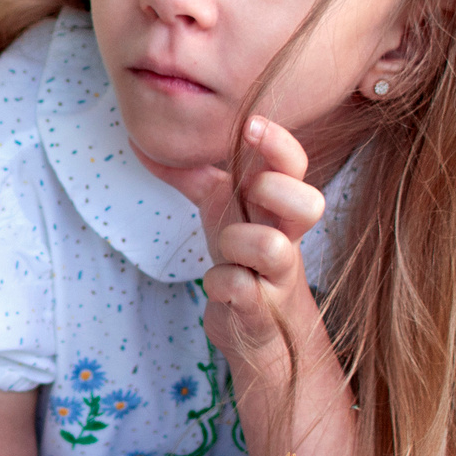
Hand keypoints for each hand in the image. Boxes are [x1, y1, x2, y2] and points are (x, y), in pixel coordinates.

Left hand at [200, 115, 326, 377]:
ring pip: (275, 248)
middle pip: (310, 203)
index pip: (294, 166)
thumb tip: (145, 138)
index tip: (248, 125)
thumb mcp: (218, 209)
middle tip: (248, 190)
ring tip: (226, 248)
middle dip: (276, 189)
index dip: (278, 143)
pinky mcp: (260, 312)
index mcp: (274, 206)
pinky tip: (217, 284)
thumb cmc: (243, 258)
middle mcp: (285, 237)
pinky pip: (244, 291)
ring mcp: (277, 277)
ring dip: (241, 241)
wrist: (257, 330)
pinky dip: (222, 284)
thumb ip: (190, 174)